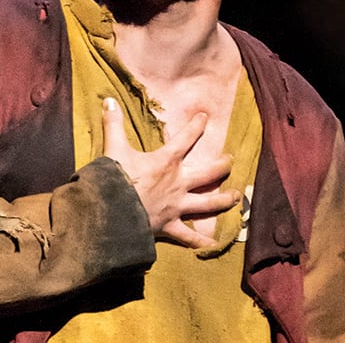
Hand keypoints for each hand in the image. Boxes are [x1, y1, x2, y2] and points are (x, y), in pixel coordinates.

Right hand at [101, 97, 239, 247]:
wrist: (110, 212)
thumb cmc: (114, 179)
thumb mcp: (114, 148)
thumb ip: (113, 123)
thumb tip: (108, 99)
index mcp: (166, 162)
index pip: (186, 139)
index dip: (197, 126)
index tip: (206, 117)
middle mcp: (178, 183)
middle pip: (208, 173)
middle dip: (222, 166)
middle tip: (230, 161)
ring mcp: (177, 206)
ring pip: (208, 203)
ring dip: (223, 200)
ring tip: (236, 197)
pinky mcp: (170, 226)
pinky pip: (188, 236)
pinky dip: (199, 242)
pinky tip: (211, 246)